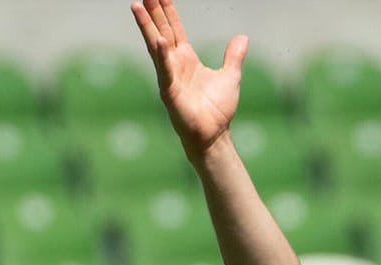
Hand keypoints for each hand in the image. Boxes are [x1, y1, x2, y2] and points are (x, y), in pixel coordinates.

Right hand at [131, 0, 246, 155]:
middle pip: (162, 31)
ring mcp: (169, 76)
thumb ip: (234, 56)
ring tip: (138, 5)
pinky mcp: (169, 91)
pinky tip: (158, 40)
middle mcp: (174, 64)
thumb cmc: (217, 109)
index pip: (174, 29)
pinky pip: (165, 70)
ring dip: (147, 26)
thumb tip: (242, 37)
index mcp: (186, 59)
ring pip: (156, 45)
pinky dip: (162, 55)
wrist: (214, 135)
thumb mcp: (230, 76)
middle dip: (153, 11)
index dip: (168, 11)